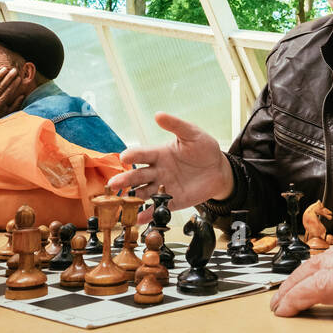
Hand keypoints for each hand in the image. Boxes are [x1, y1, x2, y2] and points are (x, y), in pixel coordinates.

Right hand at [107, 112, 232, 216]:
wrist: (219, 170)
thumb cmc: (204, 149)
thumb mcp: (192, 134)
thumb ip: (176, 125)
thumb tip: (158, 114)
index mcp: (159, 153)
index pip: (142, 154)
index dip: (132, 155)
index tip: (124, 158)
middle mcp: (157, 171)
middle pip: (137, 175)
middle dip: (125, 179)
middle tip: (114, 183)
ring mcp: (163, 187)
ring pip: (143, 192)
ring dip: (133, 197)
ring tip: (123, 201)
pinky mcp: (172, 201)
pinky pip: (157, 208)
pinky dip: (147, 214)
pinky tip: (139, 218)